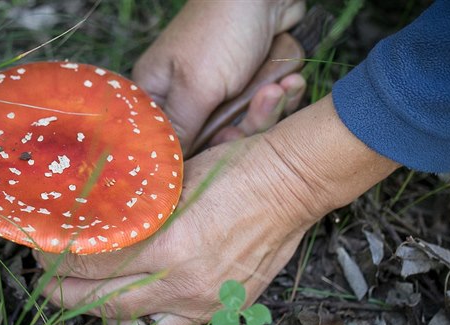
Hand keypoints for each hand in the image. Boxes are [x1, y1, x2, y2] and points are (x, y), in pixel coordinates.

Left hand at [34, 96, 398, 324]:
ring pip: (136, 322)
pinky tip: (133, 310)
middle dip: (67, 294)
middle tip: (46, 283)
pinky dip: (147, 321)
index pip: (95, 263)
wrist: (292, 185)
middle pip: (106, 301)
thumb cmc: (237, 169)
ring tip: (84, 298)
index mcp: (168, 243)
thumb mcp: (177, 176)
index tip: (42, 251)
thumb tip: (99, 212)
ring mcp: (204, 300)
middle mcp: (183, 281)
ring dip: (104, 312)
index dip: (60, 260)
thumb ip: (138, 204)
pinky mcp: (223, 307)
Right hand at [132, 0, 305, 154]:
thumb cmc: (222, 31)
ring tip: (282, 86)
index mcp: (158, 93)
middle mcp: (186, 97)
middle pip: (210, 141)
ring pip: (242, 128)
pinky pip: (264, 111)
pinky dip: (281, 98)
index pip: (165, 142)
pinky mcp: (248, 88)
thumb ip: (180, 129)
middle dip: (242, 127)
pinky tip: (290, 81)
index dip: (192, 155)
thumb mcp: (196, 86)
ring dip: (268, 110)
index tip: (218, 154)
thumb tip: (165, 167)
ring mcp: (220, 93)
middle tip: (259, 106)